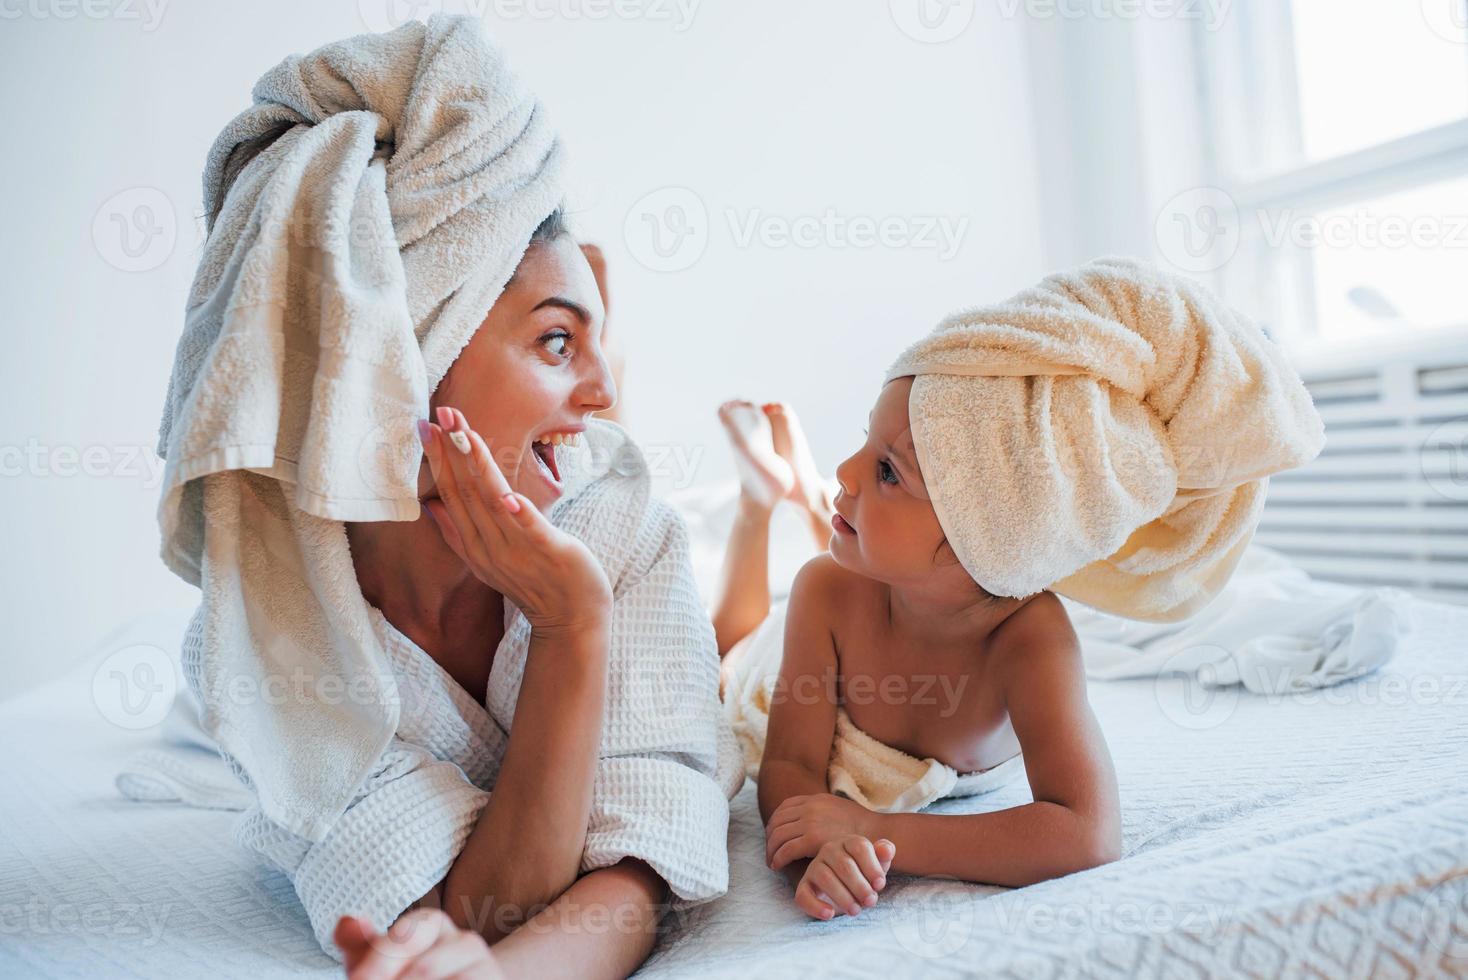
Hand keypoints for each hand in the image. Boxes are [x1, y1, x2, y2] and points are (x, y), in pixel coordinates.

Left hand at [335, 910, 504, 979]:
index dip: (375, 967)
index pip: (401, 940)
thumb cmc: (414, 976)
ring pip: (437, 977)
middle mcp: (464, 941)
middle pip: (424, 969)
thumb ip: (361, 947)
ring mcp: (484, 965)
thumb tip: (347, 921)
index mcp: (431, 924)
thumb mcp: (385, 963)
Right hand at [420, 406, 612, 635]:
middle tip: (441, 414)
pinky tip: (510, 495)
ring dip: (478, 466)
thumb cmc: (533, 582)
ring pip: (491, 502)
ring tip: (466, 434)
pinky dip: (518, 513)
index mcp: (473, 544)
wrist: (570, 619)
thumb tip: (431, 506)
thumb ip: (458, 532)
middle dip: (452, 451)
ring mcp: (516, 551)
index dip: (438, 460)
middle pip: (464, 493)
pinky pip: (529, 531)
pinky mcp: (547, 553)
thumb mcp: (487, 558)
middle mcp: (488, 546)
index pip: (449, 495)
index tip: (425, 426)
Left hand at [765, 792, 879, 870]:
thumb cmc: (862, 828)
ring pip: (778, 835)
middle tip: (770, 851)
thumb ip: (824, 812)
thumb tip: (813, 818)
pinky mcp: (812, 839)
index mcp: (816, 799)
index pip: (785, 807)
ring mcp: (810, 821)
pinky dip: (778, 858)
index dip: (775, 822)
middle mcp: (810, 807)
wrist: (877, 834)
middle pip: (777, 820)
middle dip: (770, 837)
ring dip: (771, 849)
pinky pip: (786, 849)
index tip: (773, 835)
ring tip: (772, 861)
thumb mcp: (840, 810)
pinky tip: (777, 866)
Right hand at [793, 836, 895, 920]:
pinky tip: (830, 914)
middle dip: (860, 886)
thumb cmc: (864, 875)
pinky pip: (803, 895)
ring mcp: (814, 867)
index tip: (880, 885)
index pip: (860, 847)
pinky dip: (815, 906)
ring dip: (842, 896)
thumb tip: (887, 849)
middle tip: (871, 902)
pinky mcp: (804, 886)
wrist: (846, 891)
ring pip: (824, 878)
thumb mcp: (878, 865)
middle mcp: (829, 850)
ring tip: (855, 910)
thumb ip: (884, 855)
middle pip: (844, 864)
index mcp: (848, 842)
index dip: (872, 867)